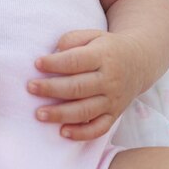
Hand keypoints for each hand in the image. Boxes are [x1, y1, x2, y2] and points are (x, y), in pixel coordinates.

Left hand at [27, 29, 142, 140]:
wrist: (138, 62)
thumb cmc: (106, 47)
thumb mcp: (92, 35)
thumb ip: (72, 40)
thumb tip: (54, 53)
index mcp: (103, 56)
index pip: (76, 61)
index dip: (55, 63)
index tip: (36, 63)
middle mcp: (109, 79)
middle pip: (78, 87)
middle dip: (52, 89)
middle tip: (30, 87)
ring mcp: (113, 99)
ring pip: (86, 110)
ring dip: (61, 114)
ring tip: (39, 114)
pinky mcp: (115, 114)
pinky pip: (99, 128)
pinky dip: (81, 133)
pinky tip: (63, 132)